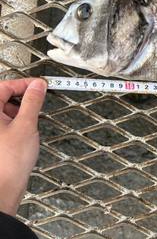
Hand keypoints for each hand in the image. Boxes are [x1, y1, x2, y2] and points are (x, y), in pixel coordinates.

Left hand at [0, 78, 46, 216]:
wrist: (3, 188)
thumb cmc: (8, 162)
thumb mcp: (26, 125)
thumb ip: (32, 102)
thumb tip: (38, 86)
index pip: (4, 87)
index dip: (24, 83)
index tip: (39, 84)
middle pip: (2, 97)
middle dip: (21, 97)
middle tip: (38, 98)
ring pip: (3, 110)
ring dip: (19, 110)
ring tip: (31, 120)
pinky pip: (4, 123)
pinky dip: (16, 122)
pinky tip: (25, 131)